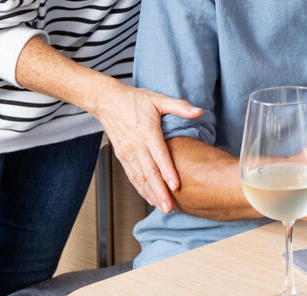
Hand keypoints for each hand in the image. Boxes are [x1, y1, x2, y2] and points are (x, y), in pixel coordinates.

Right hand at [92, 80, 202, 213]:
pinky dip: (140, 188)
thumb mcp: (159, 99)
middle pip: (149, 172)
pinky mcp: (122, 156)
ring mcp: (127, 152)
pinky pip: (131, 176)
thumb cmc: (134, 100)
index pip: (159, 155)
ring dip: (150, 194)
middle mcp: (136, 145)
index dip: (168, 171)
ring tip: (161, 207)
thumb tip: (199, 111)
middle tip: (169, 206)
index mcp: (147, 132)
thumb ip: (180, 107)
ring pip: (139, 178)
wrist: (107, 101)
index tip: (176, 185)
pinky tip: (148, 197)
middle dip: (159, 191)